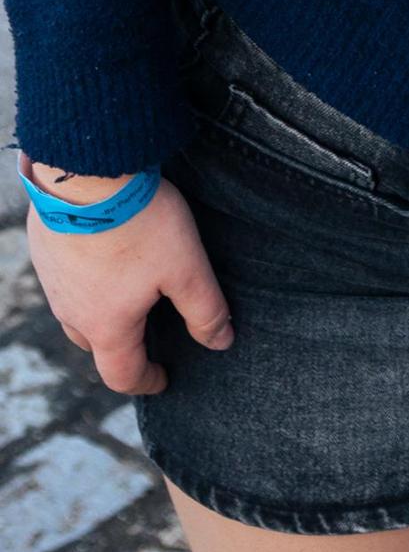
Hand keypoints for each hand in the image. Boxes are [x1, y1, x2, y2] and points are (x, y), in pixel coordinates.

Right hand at [25, 177, 232, 397]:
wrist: (86, 170)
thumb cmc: (140, 222)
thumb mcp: (186, 268)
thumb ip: (205, 310)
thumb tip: (221, 342)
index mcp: (105, 325)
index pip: (122, 375)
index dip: (147, 381)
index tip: (164, 378)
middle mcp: (70, 310)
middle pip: (96, 345)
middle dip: (122, 347)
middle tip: (149, 334)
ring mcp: (52, 279)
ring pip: (76, 311)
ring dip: (101, 312)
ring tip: (129, 293)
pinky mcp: (44, 248)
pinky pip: (64, 278)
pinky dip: (86, 279)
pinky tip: (105, 255)